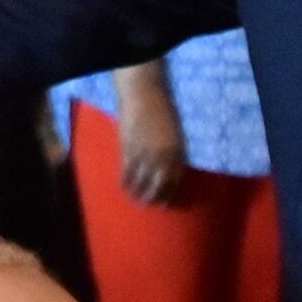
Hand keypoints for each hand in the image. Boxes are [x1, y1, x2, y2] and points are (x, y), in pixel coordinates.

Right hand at [113, 68, 187, 207]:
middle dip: (154, 198)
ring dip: (138, 193)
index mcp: (177, 151)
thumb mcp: (176, 134)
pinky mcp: (128, 150)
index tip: (166, 203)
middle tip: (150, 205)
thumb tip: (171, 169)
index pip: (174, 180)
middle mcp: (162, 156)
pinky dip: (125, 182)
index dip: (169, 193)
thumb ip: (175, 152)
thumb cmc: (163, 111)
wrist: (144, 96)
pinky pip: (127, 172)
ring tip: (135, 200)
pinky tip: (124, 188)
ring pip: (141, 181)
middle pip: (158, 185)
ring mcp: (144, 154)